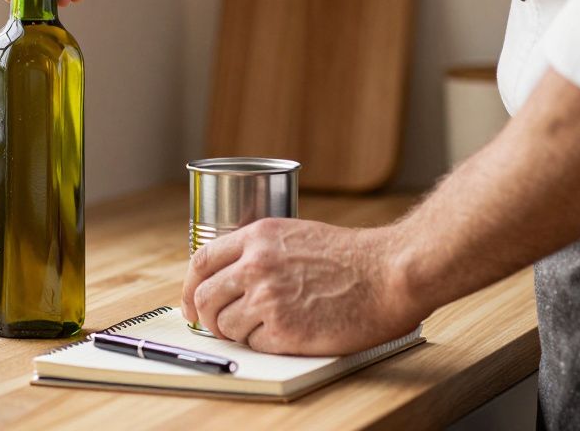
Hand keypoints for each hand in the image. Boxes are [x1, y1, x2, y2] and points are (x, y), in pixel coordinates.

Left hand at [180, 219, 425, 354]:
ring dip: (238, 332)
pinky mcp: (284, 330)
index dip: (189, 286)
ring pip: (226, 325)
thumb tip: (229, 276)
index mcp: (257, 237)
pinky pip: (254, 344)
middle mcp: (256, 265)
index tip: (191, 303)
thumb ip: (260, 250)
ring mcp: (268, 298)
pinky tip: (288, 334)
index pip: (201, 261)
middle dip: (205, 317)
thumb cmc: (352, 257)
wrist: (390, 273)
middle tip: (216, 327)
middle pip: (205, 297)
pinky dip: (265, 344)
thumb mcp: (295, 235)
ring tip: (264, 328)